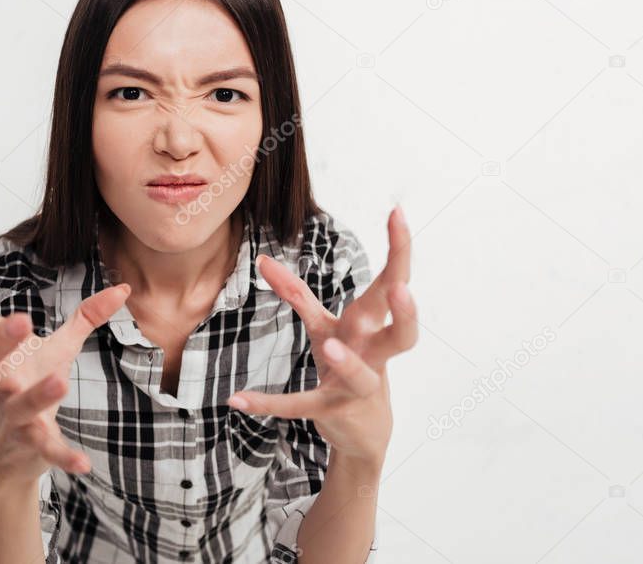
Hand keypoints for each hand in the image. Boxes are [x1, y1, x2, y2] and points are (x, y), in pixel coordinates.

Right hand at [0, 256, 130, 488]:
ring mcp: (11, 416)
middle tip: (20, 321)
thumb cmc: (30, 386)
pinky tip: (83, 463)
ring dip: (36, 395)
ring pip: (16, 407)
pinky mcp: (31, 444)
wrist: (16, 453)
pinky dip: (62, 455)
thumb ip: (86, 317)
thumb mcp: (59, 348)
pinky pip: (45, 449)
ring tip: (60, 381)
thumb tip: (123, 289)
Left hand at [227, 206, 416, 467]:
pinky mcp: (330, 410)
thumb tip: (262, 259)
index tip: (397, 212)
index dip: (398, 250)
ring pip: (360, 375)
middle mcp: (373, 355)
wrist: (363, 430)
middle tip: (401, 288)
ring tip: (329, 345)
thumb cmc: (349, 362)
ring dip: (347, 360)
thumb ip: (295, 293)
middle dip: (404, 312)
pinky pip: (301, 406)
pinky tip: (237, 399)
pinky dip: (269, 404)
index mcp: (372, 327)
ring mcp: (355, 386)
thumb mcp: (324, 326)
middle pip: (402, 334)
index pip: (392, 285)